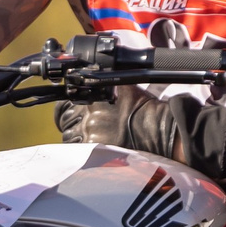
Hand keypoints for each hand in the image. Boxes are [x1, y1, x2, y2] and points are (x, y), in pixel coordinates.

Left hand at [57, 86, 225, 180]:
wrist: (161, 130)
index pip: (64, 104)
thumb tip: (97, 73)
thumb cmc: (147, 109)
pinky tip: (95, 149)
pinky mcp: (97, 151)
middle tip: (86, 128)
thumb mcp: (126, 88)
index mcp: (93, 98)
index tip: (71, 114)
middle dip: (72, 125)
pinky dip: (84, 151)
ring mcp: (91, 135)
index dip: (67, 110)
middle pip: (65, 122)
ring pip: (70, 138)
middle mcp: (88, 117)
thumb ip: (108, 82)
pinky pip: (80, 153)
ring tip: (93, 139)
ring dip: (78, 138)